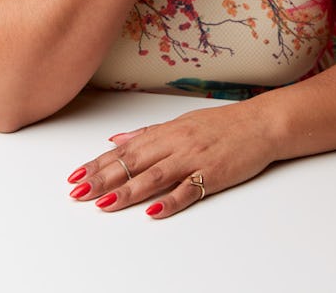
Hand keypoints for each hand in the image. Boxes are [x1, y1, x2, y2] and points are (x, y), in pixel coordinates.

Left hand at [67, 101, 275, 217]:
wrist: (260, 124)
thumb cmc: (222, 124)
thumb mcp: (181, 122)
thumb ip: (147, 133)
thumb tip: (116, 139)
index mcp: (166, 131)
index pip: (124, 150)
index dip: (98, 163)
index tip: (75, 176)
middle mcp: (176, 143)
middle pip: (133, 162)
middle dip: (102, 178)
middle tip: (78, 192)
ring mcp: (194, 158)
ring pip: (154, 176)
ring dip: (127, 191)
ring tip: (103, 204)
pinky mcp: (213, 174)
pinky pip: (189, 189)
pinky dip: (170, 201)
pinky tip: (153, 211)